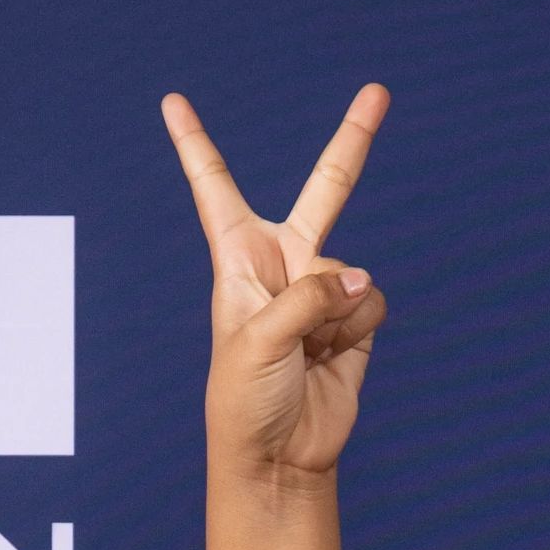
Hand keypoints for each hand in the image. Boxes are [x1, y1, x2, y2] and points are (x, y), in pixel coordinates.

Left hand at [165, 85, 389, 480]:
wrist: (280, 458)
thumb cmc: (245, 400)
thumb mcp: (259, 339)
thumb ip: (310, 297)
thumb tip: (363, 280)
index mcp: (238, 258)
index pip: (214, 187)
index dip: (194, 144)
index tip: (171, 101)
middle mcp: (285, 265)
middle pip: (327, 190)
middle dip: (354, 141)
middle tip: (378, 92)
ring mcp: (325, 293)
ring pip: (353, 271)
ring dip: (338, 310)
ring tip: (312, 350)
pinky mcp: (356, 324)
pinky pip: (374, 303)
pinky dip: (360, 328)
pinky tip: (336, 354)